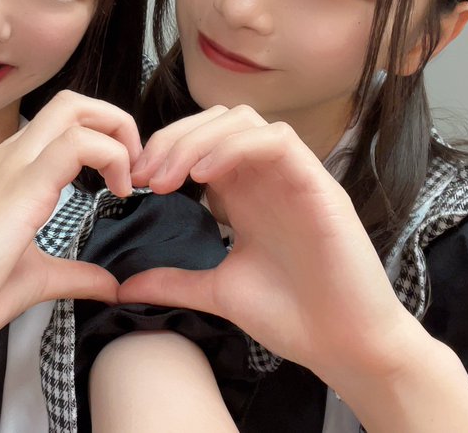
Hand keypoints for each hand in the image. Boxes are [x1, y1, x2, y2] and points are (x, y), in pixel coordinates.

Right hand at [0, 90, 139, 359]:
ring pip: (74, 110)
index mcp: (10, 172)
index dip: (105, 138)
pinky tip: (117, 192)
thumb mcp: (34, 279)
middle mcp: (9, 159)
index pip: (63, 122)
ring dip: (118, 135)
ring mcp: (11, 168)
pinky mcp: (19, 189)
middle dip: (117, 122)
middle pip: (71, 102)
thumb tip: (108, 283)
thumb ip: (72, 274)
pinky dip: (110, 156)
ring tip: (128, 180)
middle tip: (134, 169)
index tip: (124, 182)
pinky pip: (74, 144)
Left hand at [122, 105, 422, 383]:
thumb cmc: (293, 317)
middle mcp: (269, 179)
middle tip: (145, 175)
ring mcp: (295, 178)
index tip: (134, 182)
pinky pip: (278, 141)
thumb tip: (123, 286)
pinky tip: (205, 178)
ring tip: (169, 177)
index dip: (164, 150)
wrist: (343, 347)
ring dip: (198, 139)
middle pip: (218, 120)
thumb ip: (174, 280)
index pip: (203, 141)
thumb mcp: (217, 292)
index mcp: (246, 195)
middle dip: (174, 138)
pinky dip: (236, 148)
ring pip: (245, 121)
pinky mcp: (320, 187)